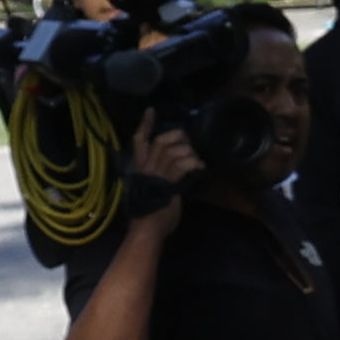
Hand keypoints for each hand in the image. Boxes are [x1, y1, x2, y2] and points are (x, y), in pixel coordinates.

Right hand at [128, 111, 198, 234]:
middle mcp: (144, 167)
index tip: (151, 110)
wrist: (146, 229)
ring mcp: (155, 174)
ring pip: (172, 151)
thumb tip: (175, 175)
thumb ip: (161, 178)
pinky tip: (201, 167)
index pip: (139, 141)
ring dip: (189, 152)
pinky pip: (181, 166)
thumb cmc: (150, 215)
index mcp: (139, 168)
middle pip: (160, 141)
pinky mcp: (167, 183)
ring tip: (197, 160)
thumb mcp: (152, 191)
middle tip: (189, 141)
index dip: (145, 125)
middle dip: (177, 137)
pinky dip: (193, 163)